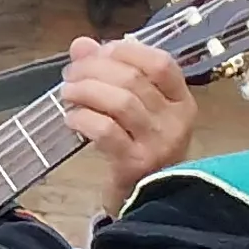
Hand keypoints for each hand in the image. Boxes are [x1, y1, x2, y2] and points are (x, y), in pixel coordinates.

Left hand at [61, 36, 198, 208]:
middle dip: (94, 69)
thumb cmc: (141, 151)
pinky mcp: (136, 165)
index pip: (160, 63)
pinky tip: (71, 118)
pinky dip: (83, 118)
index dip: (125, 50)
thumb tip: (81, 44)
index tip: (98, 52)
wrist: (147, 204)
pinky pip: (106, 131)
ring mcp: (158, 144)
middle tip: (71, 75)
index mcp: (181, 102)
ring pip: (120, 101)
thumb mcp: (135, 112)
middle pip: (134, 79)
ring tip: (67, 93)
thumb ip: (110, 73)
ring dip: (86, 90)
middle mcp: (175, 121)